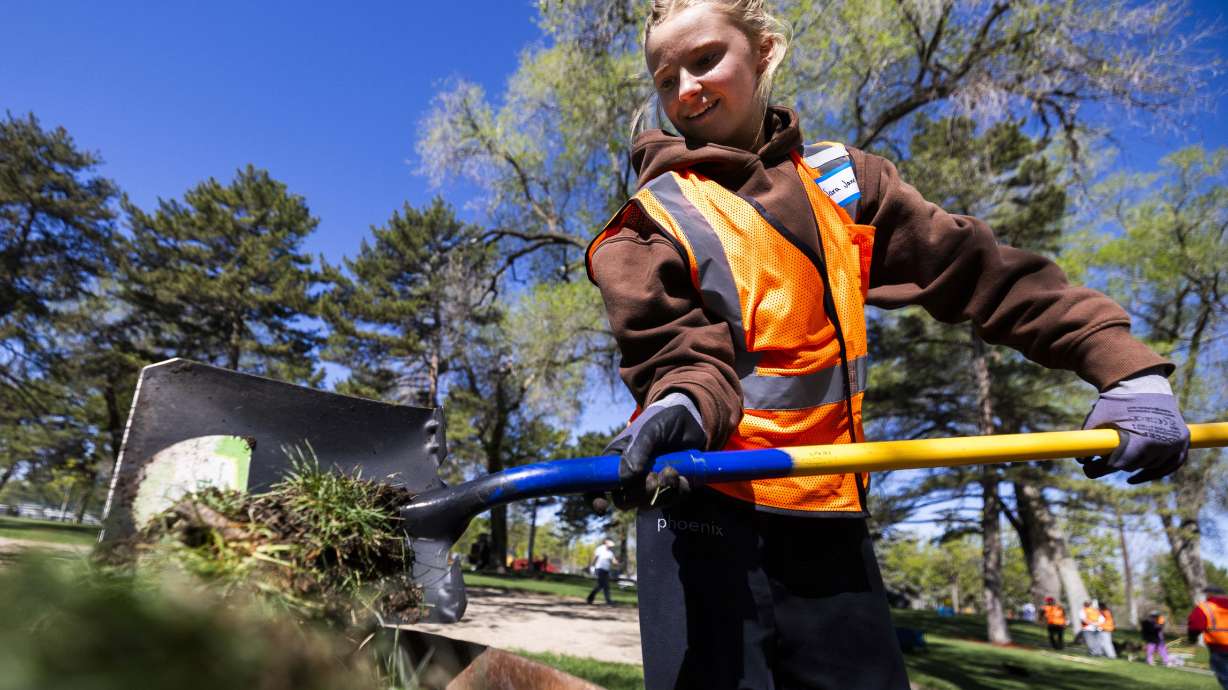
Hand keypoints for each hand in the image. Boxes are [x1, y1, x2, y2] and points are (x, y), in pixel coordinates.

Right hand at [591, 392, 704, 510]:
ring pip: (648, 504)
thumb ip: (638, 451)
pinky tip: (684, 476)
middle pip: (624, 501)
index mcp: (615, 462)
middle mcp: (629, 477)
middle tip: (654, 477)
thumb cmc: (662, 420)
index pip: (596, 485)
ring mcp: (649, 485)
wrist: (690, 419)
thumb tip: (626, 478)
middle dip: (639, 494)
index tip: (603, 506)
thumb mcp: (649, 430)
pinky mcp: (669, 489)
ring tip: (673, 471)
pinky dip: (678, 492)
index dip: (594, 499)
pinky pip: (671, 501)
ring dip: (662, 491)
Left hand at [1078, 373, 1189, 483]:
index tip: (1088, 470)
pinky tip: (1135, 478)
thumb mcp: (1097, 418)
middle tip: (1100, 461)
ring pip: (1151, 466)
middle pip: (1133, 465)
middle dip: (1115, 464)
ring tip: (1116, 461)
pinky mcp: (1183, 440)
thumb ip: (1089, 438)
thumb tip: (1081, 461)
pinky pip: (1173, 464)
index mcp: (1142, 440)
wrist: (1142, 383)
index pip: (1119, 465)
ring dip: (1135, 466)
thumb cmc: (1117, 401)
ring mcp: (1175, 442)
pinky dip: (1156, 471)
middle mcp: (1161, 444)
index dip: (1101, 468)